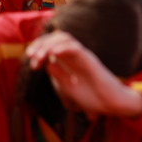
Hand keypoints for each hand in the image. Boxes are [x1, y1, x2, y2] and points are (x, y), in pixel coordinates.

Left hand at [26, 31, 141, 116]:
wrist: (111, 104)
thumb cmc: (93, 97)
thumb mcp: (68, 87)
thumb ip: (58, 74)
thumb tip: (46, 63)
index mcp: (71, 61)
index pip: (54, 45)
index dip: (40, 47)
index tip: (30, 59)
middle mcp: (77, 55)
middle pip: (57, 37)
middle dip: (41, 43)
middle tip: (31, 56)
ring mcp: (83, 56)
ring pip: (65, 38)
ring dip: (48, 45)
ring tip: (38, 57)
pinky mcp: (90, 60)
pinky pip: (75, 48)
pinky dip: (62, 48)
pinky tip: (52, 54)